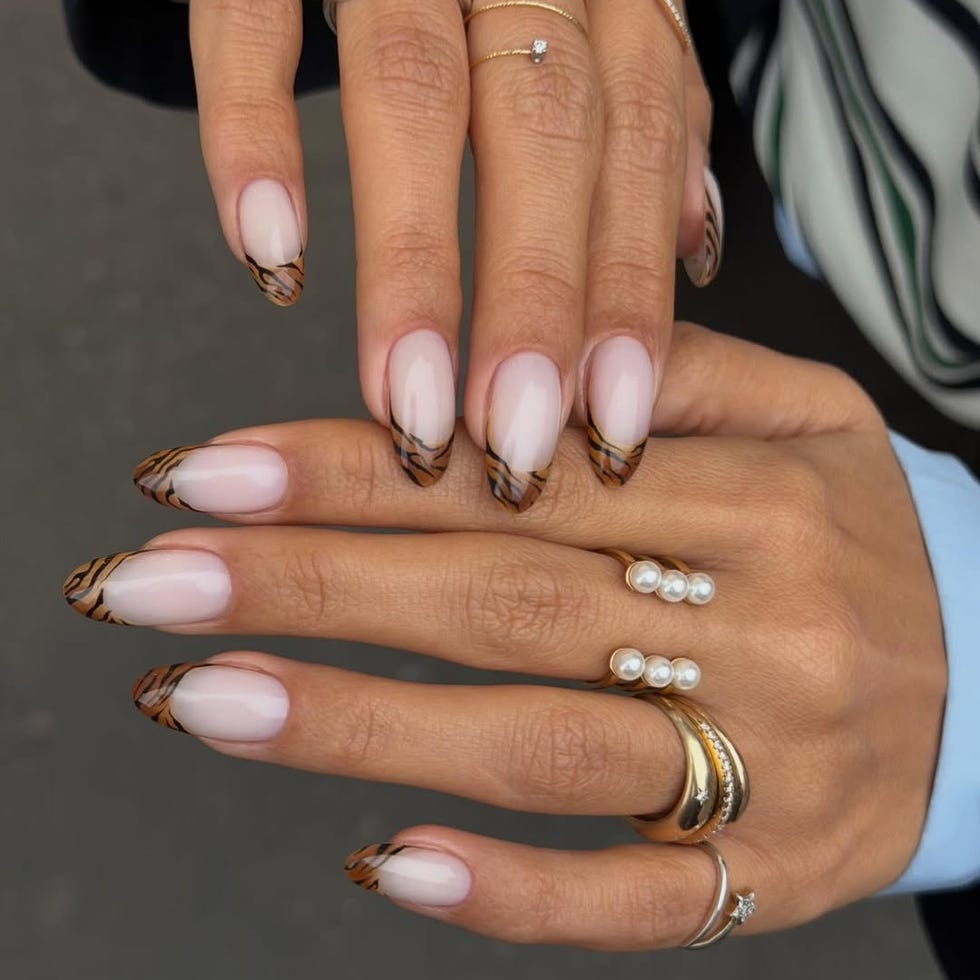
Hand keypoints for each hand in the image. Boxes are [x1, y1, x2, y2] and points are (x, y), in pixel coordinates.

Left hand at [62, 324, 942, 948]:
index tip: (210, 474)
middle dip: (311, 584)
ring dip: (360, 725)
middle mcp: (758, 621)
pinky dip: (503, 888)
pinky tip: (382, 863)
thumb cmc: (849, 534)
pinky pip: (627, 896)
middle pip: (500, 597)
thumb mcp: (807, 416)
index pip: (512, 474)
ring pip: (538, 741)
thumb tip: (519, 374)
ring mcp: (765, 762)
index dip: (352, 467)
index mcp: (753, 492)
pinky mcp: (767, 871)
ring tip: (208, 698)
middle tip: (152, 580)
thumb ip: (679, 375)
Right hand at [187, 0, 715, 504]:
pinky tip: (271, 253)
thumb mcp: (604, 16)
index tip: (610, 429)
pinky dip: (255, 131)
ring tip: (409, 406)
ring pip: (416, 92)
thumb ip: (646, 121)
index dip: (626, 295)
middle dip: (532, 304)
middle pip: (540, 133)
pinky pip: (250, 17)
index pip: (630, 149)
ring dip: (411, 266)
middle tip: (513, 449)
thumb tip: (694, 247)